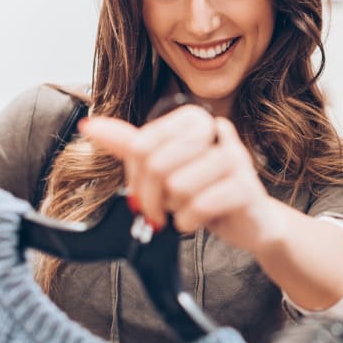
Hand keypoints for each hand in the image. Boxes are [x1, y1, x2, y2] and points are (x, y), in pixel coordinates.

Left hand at [80, 106, 283, 252]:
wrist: (251, 221)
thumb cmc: (207, 192)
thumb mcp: (166, 167)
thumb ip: (131, 146)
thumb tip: (90, 125)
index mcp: (195, 120)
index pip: (142, 144)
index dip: (134, 176)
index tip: (141, 193)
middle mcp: (217, 131)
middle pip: (157, 164)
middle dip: (151, 198)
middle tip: (157, 212)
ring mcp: (235, 158)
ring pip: (178, 186)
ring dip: (174, 210)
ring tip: (186, 211)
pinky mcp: (247, 187)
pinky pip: (199, 205)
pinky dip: (189, 222)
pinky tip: (197, 221)